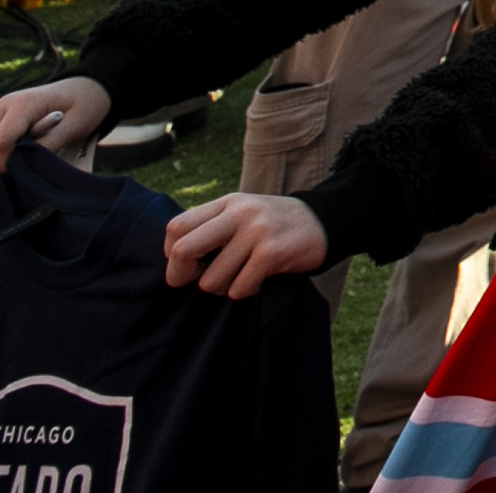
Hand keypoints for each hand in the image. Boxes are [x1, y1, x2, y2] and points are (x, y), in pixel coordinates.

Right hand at [0, 74, 111, 182]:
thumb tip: (22, 168)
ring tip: (5, 179)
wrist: (84, 87)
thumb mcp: (75, 126)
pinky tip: (5, 169)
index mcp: (23, 104)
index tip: (19, 178)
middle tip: (1, 188)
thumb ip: (49, 145)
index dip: (3, 167)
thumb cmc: (84, 106)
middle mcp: (1, 107)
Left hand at [162, 189, 330, 295]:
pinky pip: (239, 288)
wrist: (324, 222)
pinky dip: (245, 291)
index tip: (187, 265)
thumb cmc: (273, 226)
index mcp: (227, 203)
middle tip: (196, 282)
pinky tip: (259, 280)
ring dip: (222, 288)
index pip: (176, 228)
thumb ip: (212, 228)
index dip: (171, 254)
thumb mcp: (242, 215)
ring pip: (211, 280)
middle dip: (182, 276)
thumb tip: (174, 261)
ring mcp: (257, 231)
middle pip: (183, 250)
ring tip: (240, 278)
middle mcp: (239, 213)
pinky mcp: (273, 252)